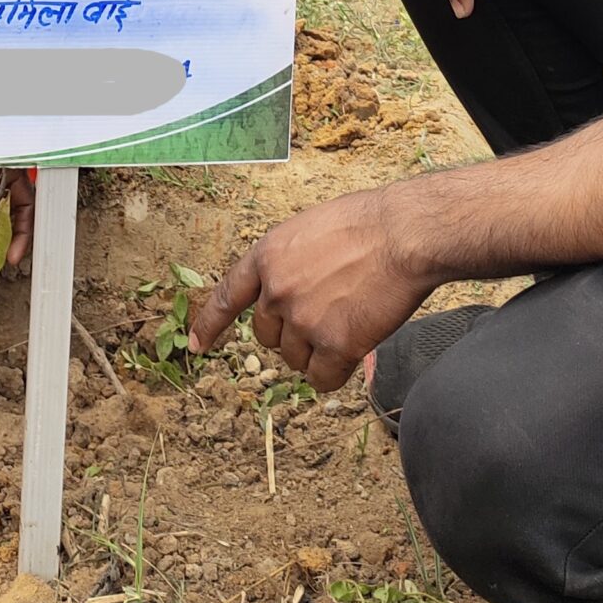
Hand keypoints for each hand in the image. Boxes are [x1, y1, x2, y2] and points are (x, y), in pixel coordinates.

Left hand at [188, 188, 433, 390]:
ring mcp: (303, 320)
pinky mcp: (334, 345)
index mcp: (267, 256)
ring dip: (318, 351)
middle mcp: (277, 291)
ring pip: (296, 359)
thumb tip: (290, 290)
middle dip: (291, 332)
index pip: (226, 296)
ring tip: (349, 319)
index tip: (197, 347)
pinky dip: (335, 373)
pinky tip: (354, 350)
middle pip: (267, 336)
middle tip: (327, 312)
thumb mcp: (311, 228)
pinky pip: (322, 379)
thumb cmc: (368, 223)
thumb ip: (291, 262)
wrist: (405, 233)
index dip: (210, 324)